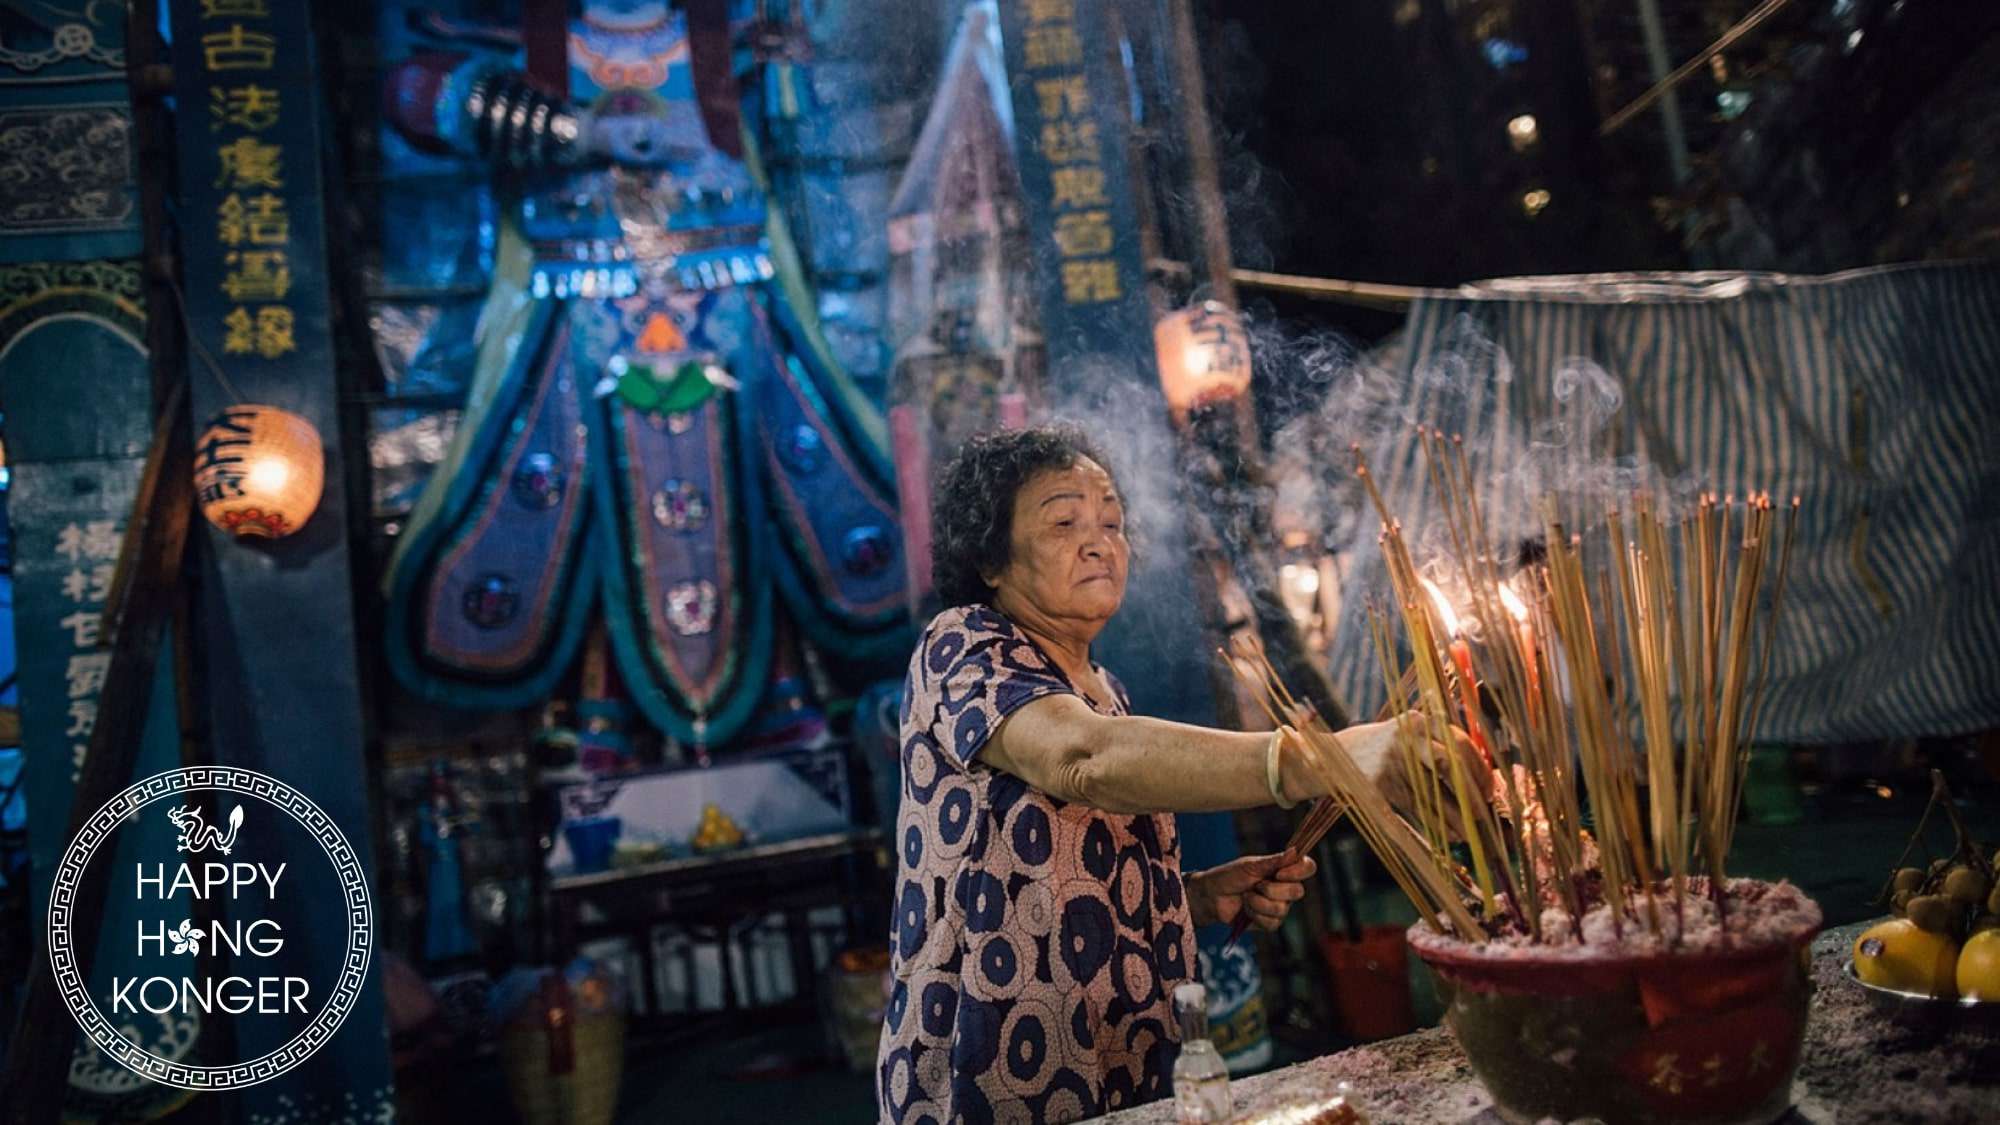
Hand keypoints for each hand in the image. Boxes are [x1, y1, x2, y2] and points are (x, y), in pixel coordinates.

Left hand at [1188, 851, 1317, 931]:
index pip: (1307, 868)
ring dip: (1258, 903)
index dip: (1298, 872)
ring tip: (1246, 897)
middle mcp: (1285, 888)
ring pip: (1282, 909)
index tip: (1279, 873)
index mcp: (1283, 870)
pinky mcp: (1270, 922)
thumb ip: (1274, 861)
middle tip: (1255, 885)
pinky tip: (1246, 910)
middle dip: (1272, 890)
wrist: (1211, 896)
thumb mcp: (1250, 866)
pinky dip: (1255, 915)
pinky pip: (1273, 923)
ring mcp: (1279, 906)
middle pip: (1298, 891)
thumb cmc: (1229, 876)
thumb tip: (1295, 851)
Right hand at [1364, 712, 1486, 831]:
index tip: (1490, 792)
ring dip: (1455, 816)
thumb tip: (1482, 785)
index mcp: (1422, 721)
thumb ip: (1442, 752)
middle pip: (1449, 764)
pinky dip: (1435, 823)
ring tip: (1470, 834)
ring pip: (1434, 791)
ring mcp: (1393, 757)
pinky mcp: (1381, 780)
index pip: (1461, 743)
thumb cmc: (1387, 751)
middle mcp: (1409, 735)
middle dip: (1470, 793)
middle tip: (1483, 815)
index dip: (1480, 770)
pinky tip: (1448, 834)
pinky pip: (1416, 806)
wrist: (1339, 756)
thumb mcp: (1412, 739)